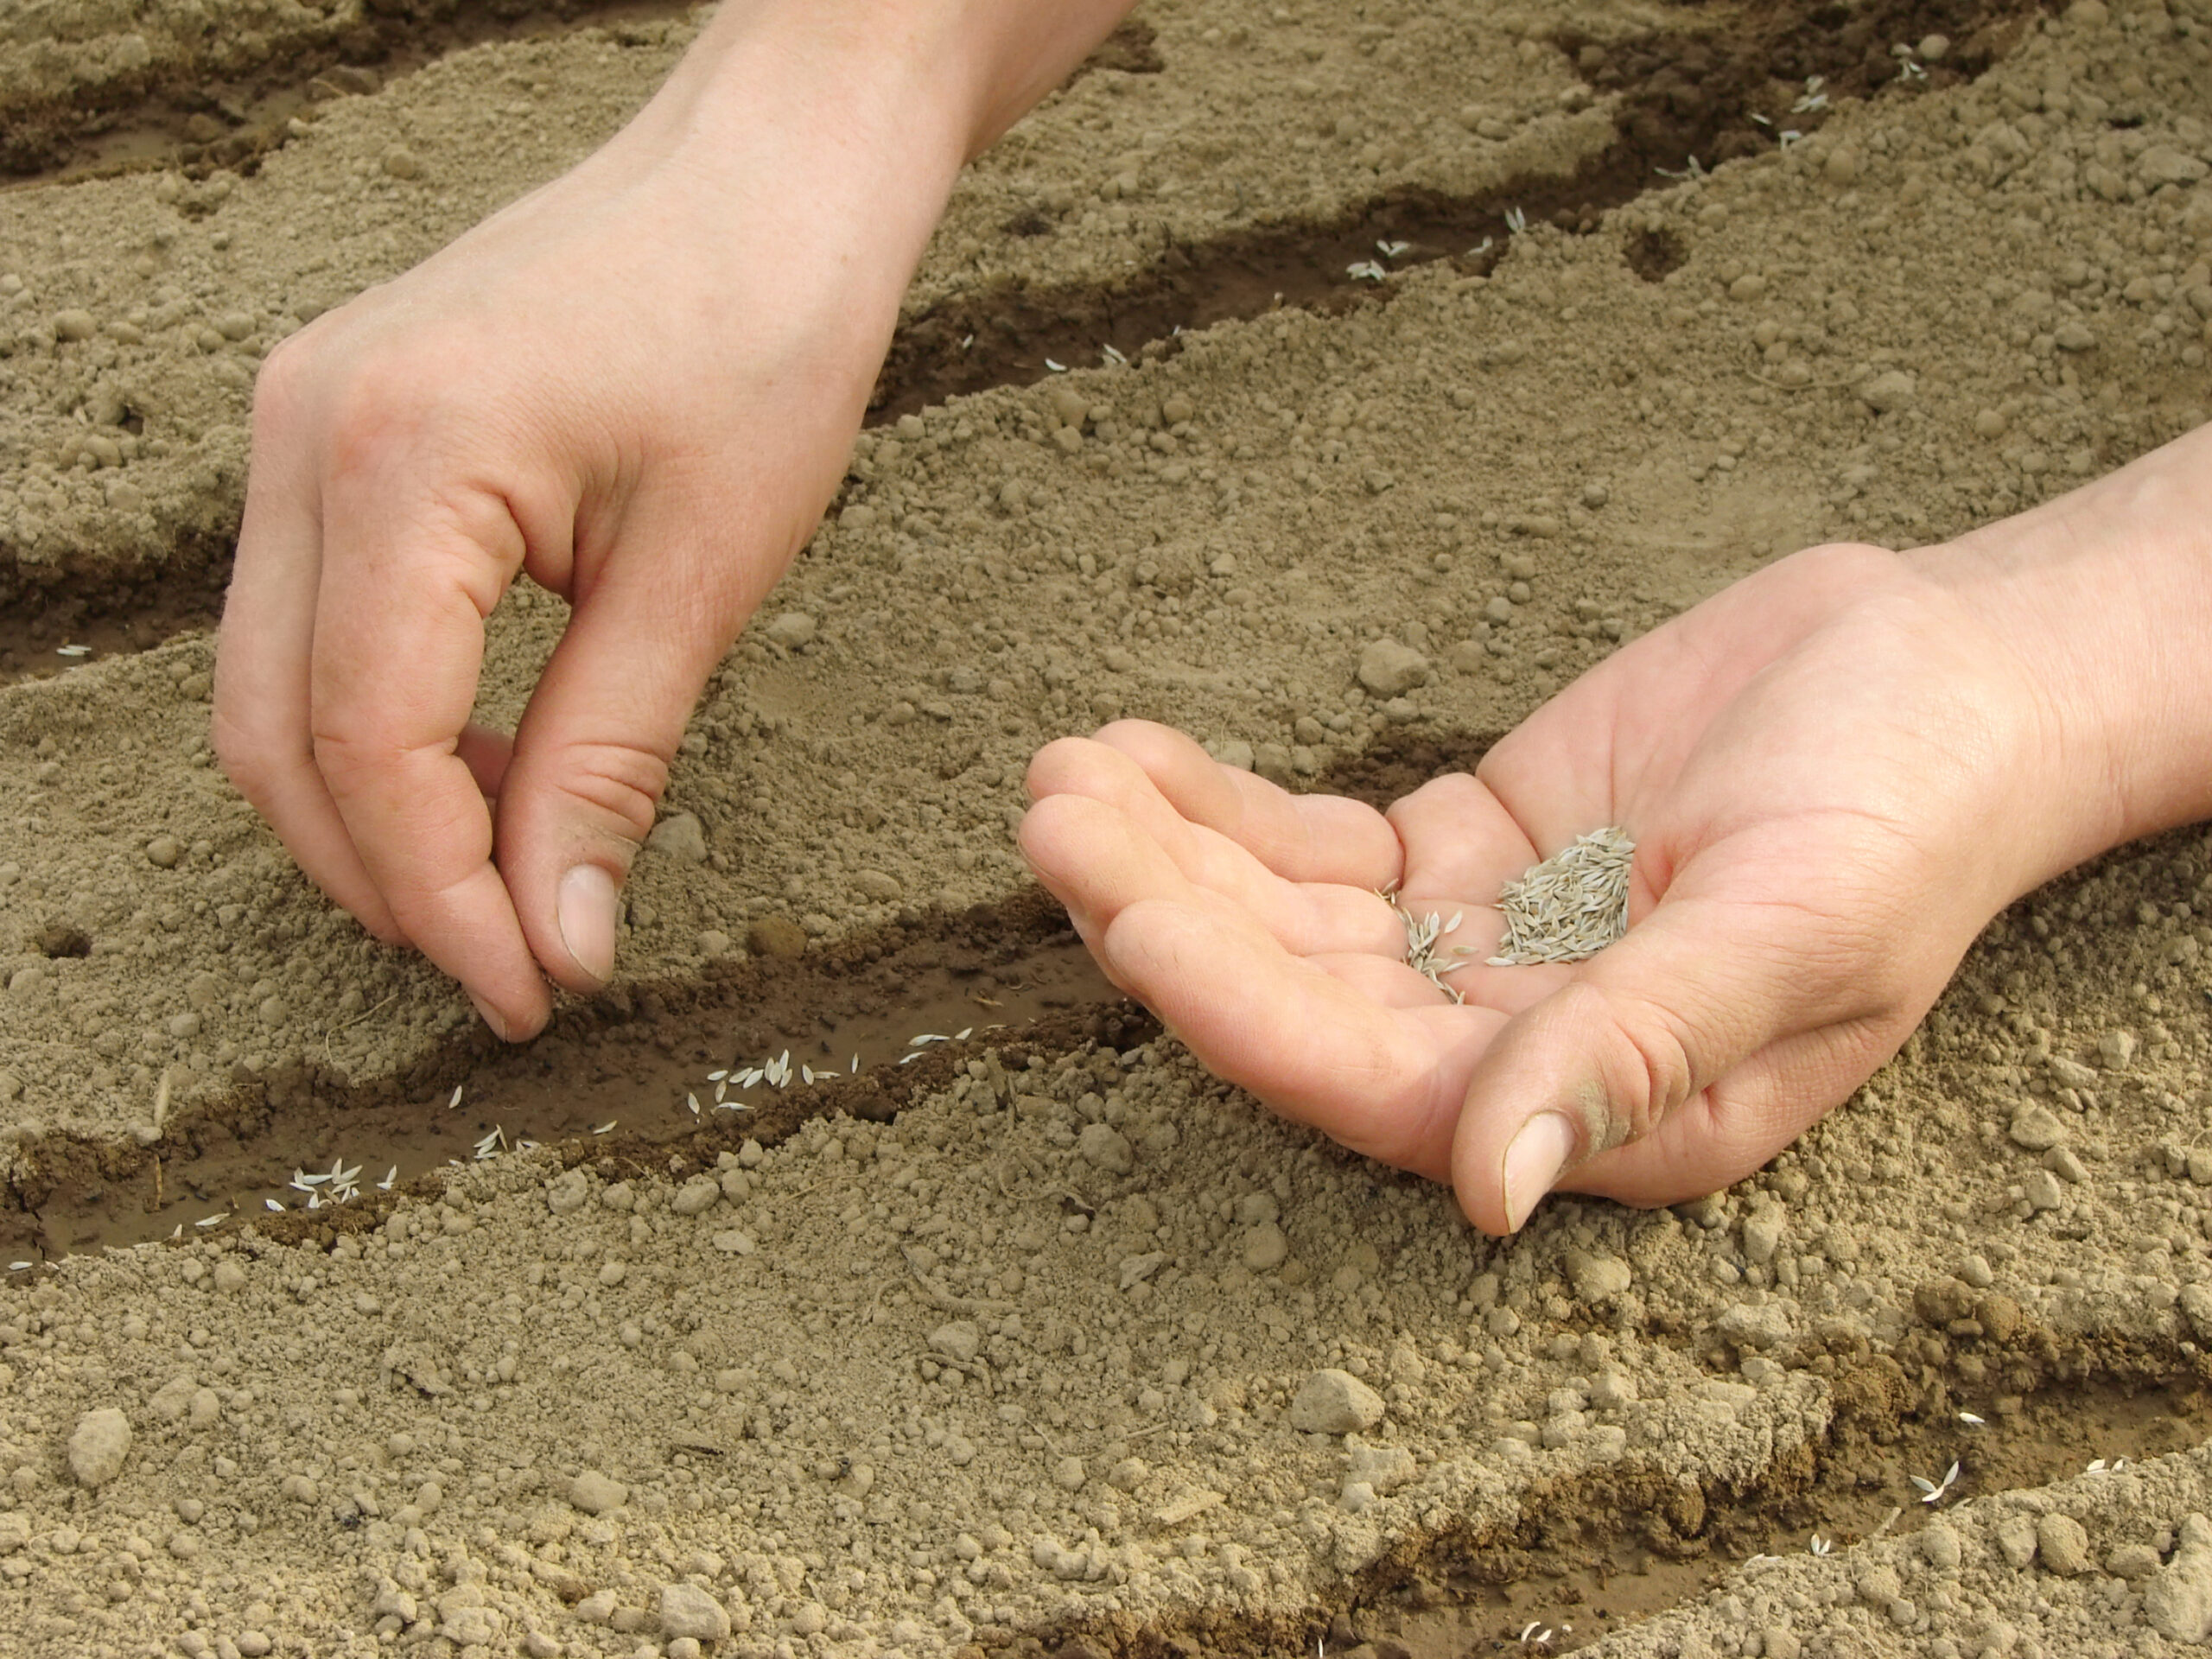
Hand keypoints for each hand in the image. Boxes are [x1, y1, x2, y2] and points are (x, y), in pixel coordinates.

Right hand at [212, 11, 977, 1037]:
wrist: (766, 177)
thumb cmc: (762, 331)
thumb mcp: (702, 576)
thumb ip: (608, 766)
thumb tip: (558, 940)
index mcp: (396, 460)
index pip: (367, 750)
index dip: (442, 900)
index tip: (531, 994)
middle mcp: (305, 435)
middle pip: (277, 736)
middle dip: (389, 878)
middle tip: (515, 965)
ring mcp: (301, 422)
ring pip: (273, 689)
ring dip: (378, 813)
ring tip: (518, 879)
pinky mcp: (336, 430)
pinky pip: (313, 622)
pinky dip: (385, 727)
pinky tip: (501, 768)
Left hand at [1021, 541, 2098, 1233]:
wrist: (1943, 678)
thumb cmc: (1908, 808)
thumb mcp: (1792, 928)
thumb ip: (1638, 1054)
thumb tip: (1491, 1194)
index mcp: (1604, 1112)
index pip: (1376, 1085)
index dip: (1243, 1011)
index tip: (1133, 923)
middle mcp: (1521, 1049)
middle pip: (1301, 1000)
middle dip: (1169, 914)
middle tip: (1052, 820)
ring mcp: (1483, 948)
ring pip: (1288, 922)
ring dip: (1172, 855)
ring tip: (1063, 776)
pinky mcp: (1469, 853)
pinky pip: (1320, 849)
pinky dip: (1228, 810)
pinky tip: (1140, 759)